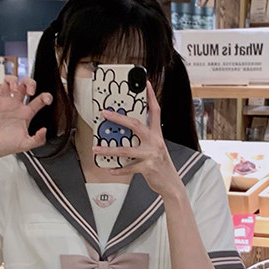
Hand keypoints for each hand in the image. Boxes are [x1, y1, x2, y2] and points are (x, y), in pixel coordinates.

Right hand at [0, 77, 51, 160]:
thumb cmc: (6, 147)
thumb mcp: (26, 145)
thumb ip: (38, 140)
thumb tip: (44, 130)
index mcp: (26, 114)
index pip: (39, 100)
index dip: (46, 97)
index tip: (46, 99)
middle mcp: (15, 106)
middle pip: (25, 85)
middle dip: (29, 82)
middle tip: (29, 90)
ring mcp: (3, 103)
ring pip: (8, 82)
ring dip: (12, 80)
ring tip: (13, 88)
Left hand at [93, 81, 178, 196]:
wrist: (171, 184)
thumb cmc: (161, 165)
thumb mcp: (156, 148)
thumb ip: (145, 139)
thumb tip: (126, 132)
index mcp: (157, 135)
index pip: (155, 111)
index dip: (150, 97)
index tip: (145, 84)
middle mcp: (155, 142)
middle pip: (136, 125)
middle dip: (119, 118)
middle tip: (105, 113)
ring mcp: (151, 155)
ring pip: (126, 150)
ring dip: (109, 149)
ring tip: (96, 148)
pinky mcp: (147, 168)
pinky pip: (128, 168)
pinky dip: (118, 170)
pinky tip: (109, 169)